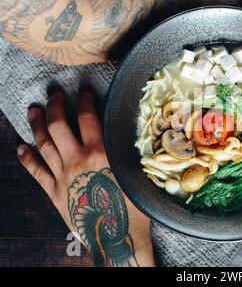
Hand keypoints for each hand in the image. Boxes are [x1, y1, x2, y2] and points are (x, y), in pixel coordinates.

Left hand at [17, 91, 154, 265]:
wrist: (116, 236)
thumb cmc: (131, 206)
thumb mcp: (135, 172)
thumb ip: (125, 151)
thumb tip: (124, 133)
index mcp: (101, 153)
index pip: (88, 118)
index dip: (84, 101)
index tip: (83, 92)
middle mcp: (78, 161)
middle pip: (59, 126)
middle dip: (55, 106)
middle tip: (55, 96)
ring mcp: (62, 176)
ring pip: (44, 144)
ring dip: (37, 125)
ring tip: (34, 110)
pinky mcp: (54, 192)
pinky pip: (36, 171)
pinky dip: (26, 158)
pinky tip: (20, 147)